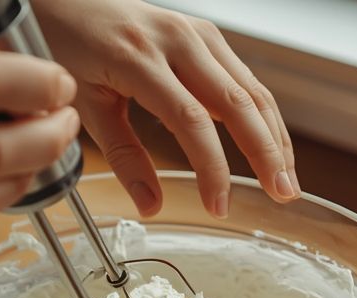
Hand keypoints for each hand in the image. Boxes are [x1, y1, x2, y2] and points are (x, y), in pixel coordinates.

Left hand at [32, 0, 299, 217]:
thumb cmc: (70, 47)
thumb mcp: (86, 105)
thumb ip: (123, 157)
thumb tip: (151, 206)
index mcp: (141, 58)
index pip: (190, 121)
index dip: (212, 168)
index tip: (219, 206)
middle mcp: (179, 40)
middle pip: (237, 102)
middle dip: (266, 152)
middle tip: (283, 193)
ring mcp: (199, 34)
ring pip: (251, 90)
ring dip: (274, 137)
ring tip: (286, 179)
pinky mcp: (208, 36)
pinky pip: (245, 80)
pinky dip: (263, 117)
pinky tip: (270, 146)